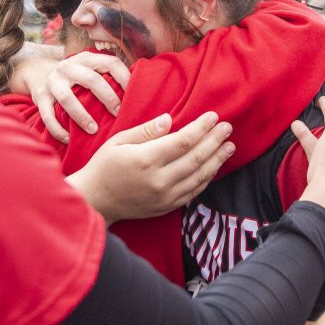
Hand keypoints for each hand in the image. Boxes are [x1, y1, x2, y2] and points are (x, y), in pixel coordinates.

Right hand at [29, 52, 131, 142]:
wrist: (37, 72)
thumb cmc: (76, 77)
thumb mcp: (90, 68)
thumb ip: (108, 75)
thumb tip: (140, 92)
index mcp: (86, 58)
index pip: (110, 63)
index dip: (125, 78)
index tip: (134, 96)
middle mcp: (69, 67)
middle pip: (91, 79)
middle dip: (107, 97)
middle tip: (117, 114)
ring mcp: (52, 81)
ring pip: (67, 97)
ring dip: (81, 115)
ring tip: (93, 130)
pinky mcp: (39, 96)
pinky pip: (48, 115)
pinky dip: (58, 129)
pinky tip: (68, 139)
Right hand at [67, 111, 235, 224]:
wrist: (95, 201)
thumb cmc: (104, 166)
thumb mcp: (118, 142)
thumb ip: (145, 131)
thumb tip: (169, 119)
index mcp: (145, 160)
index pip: (182, 141)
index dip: (201, 128)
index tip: (213, 116)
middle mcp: (158, 180)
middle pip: (195, 158)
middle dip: (214, 141)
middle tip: (228, 128)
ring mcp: (164, 196)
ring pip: (199, 176)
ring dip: (217, 160)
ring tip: (229, 146)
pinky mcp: (166, 207)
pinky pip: (193, 192)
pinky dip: (207, 179)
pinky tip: (214, 167)